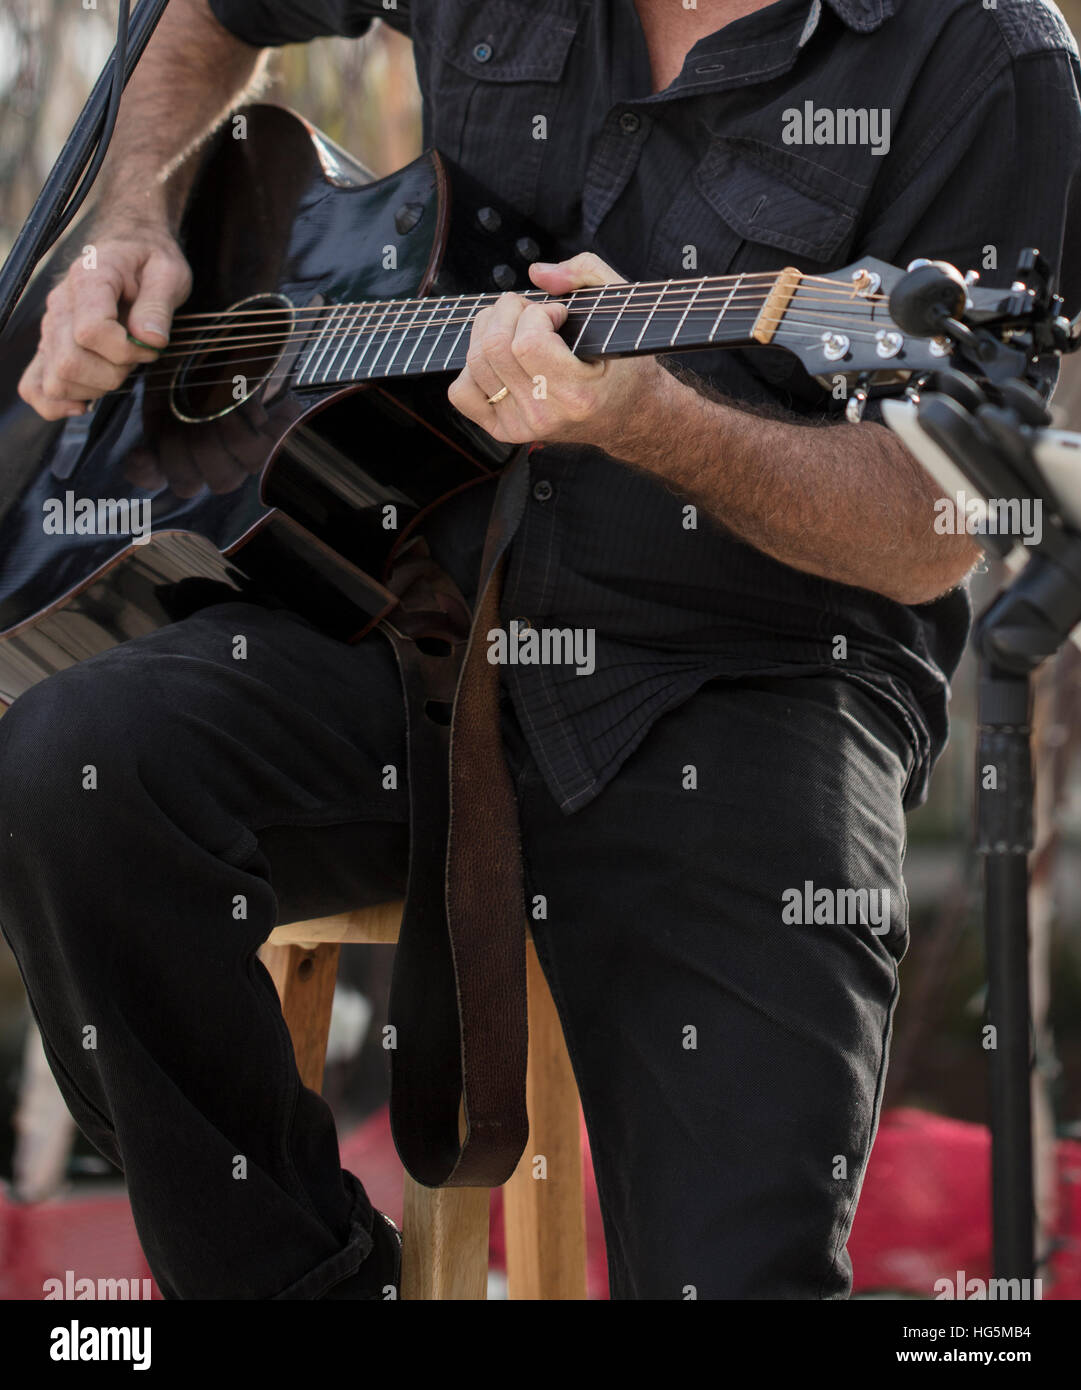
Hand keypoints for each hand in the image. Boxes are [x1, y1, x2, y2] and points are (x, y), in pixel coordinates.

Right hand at [18, 218, 191, 420]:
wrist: (130, 249)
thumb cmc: (149, 261)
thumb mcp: (168, 273)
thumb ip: (159, 305)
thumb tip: (149, 339)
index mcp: (89, 280)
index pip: (90, 332)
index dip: (125, 350)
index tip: (151, 345)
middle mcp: (61, 305)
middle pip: (70, 363)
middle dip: (113, 374)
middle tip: (136, 359)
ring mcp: (51, 328)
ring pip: (56, 381)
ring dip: (94, 388)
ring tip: (117, 368)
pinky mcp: (51, 346)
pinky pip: (34, 387)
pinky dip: (56, 404)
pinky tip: (85, 402)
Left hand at [446, 252, 672, 450]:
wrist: (627, 417)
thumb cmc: (624, 366)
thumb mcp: (621, 311)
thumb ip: (586, 275)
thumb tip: (537, 274)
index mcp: (577, 395)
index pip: (528, 342)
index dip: (538, 313)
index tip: (557, 313)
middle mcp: (544, 415)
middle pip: (494, 347)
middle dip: (508, 312)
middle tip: (530, 312)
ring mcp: (520, 426)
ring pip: (475, 362)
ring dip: (488, 330)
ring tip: (515, 328)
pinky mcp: (503, 430)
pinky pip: (462, 392)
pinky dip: (471, 367)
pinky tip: (500, 359)